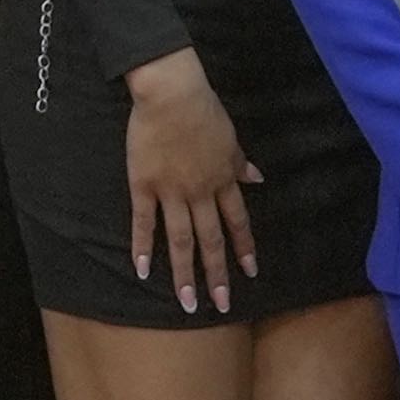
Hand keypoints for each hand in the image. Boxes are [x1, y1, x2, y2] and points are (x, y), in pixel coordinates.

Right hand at [124, 52, 261, 314]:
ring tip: (186, 302)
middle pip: (211, 240)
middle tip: (220, 305)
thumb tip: (257, 178)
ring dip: (184, 273)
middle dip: (216, 274)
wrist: (171, 94)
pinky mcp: (144, 185)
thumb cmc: (203, 109)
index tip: (250, 273)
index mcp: (223, 180)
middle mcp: (200, 193)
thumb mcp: (230, 137)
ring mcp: (171, 192)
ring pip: (181, 239)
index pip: (237, 222)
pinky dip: (143, 247)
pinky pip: (144, 221)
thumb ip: (239, 162)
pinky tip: (142, 271)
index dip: (244, 248)